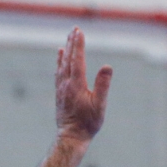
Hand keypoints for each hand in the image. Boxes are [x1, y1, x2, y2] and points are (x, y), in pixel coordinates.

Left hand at [55, 28, 111, 144]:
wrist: (71, 136)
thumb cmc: (88, 123)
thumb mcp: (99, 106)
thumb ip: (103, 85)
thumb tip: (107, 67)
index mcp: (76, 84)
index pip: (77, 59)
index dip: (78, 45)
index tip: (79, 32)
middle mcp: (66, 83)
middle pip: (68, 58)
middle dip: (72, 43)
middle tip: (74, 29)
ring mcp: (61, 87)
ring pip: (62, 64)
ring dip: (66, 50)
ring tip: (68, 38)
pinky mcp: (60, 92)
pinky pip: (59, 72)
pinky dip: (60, 61)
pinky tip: (60, 56)